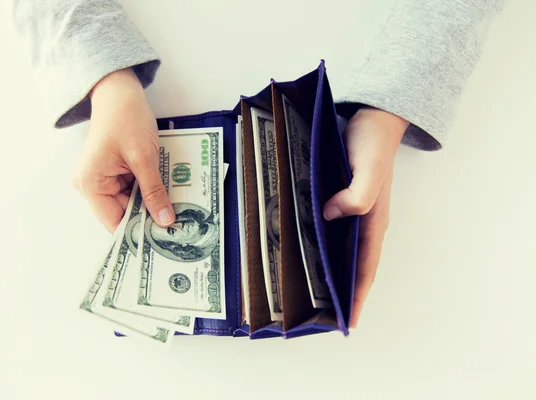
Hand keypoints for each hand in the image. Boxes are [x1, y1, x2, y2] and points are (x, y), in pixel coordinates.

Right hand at [73, 68, 174, 232]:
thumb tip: (165, 220)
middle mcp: (91, 185)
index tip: (162, 239)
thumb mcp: (144, 158)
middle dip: (148, 216)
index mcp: (90, 184)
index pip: (114, 222)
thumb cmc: (125, 118)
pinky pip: (132, 190)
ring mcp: (102, 179)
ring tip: (173, 207)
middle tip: (175, 224)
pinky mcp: (113, 173)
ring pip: (131, 203)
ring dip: (150, 202)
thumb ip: (154, 192)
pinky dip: (148, 190)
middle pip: (123, 213)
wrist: (120, 92)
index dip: (138, 231)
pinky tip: (164, 191)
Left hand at [323, 107, 408, 327]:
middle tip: (320, 315)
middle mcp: (365, 222)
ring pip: (342, 251)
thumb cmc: (373, 143)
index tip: (345, 322)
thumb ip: (357, 194)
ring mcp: (353, 212)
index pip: (365, 267)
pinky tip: (307, 253)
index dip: (356, 295)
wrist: (372, 119)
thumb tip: (330, 216)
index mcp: (374, 220)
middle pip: (353, 265)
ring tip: (310, 294)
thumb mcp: (368, 168)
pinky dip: (323, 248)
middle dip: (341, 292)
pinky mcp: (341, 201)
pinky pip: (332, 232)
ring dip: (330, 273)